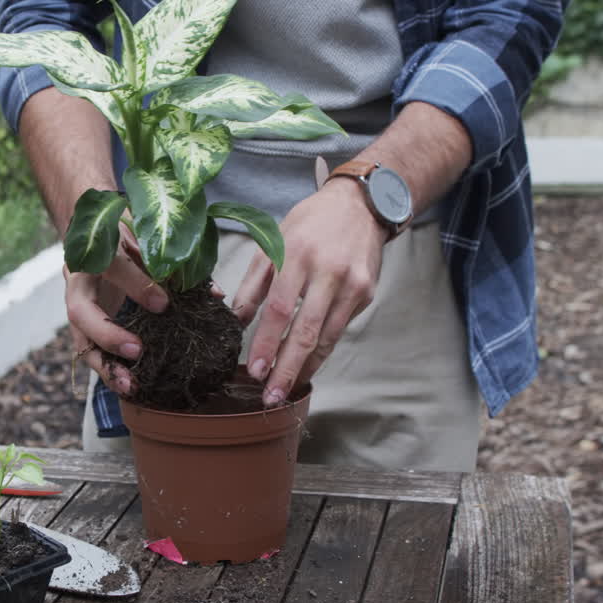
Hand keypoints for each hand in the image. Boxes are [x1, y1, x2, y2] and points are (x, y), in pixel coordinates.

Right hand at [66, 224, 168, 395]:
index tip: (164, 303)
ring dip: (105, 365)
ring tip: (129, 385)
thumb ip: (176, 265)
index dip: (135, 285)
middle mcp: (79, 283)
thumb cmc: (127, 235)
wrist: (95, 234)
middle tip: (137, 350)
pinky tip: (129, 387)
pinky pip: (90, 353)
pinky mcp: (82, 328)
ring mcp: (76, 308)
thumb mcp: (148, 239)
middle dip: (108, 334)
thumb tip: (215, 295)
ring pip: (81, 340)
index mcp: (97, 253)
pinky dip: (109, 371)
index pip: (111, 267)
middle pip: (81, 312)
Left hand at [231, 178, 387, 405]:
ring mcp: (352, 285)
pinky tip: (307, 366)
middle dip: (287, 368)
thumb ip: (253, 284)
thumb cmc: (308, 224)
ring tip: (287, 390)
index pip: (280, 308)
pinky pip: (339, 330)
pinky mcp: (366, 294)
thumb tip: (236, 321)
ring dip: (306, 368)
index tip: (256, 371)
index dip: (268, 342)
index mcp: (298, 255)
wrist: (361, 205)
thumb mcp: (273, 243)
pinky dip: (322, 351)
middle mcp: (328, 272)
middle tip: (272, 397)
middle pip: (306, 330)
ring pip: (327, 337)